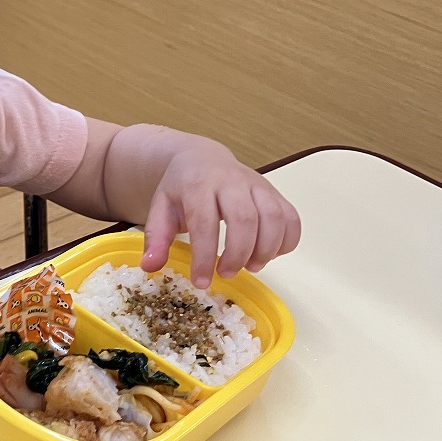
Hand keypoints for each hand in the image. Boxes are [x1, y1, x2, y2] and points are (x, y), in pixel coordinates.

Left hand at [140, 138, 300, 285]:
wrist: (200, 158)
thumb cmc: (181, 188)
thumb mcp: (160, 209)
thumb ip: (156, 237)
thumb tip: (150, 267)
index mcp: (198, 184)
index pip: (204, 221)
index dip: (204, 255)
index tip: (201, 282)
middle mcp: (231, 180)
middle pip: (244, 218)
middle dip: (238, 253)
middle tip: (226, 274)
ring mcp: (256, 184)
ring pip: (273, 217)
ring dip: (265, 249)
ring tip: (250, 267)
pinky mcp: (274, 192)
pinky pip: (291, 217)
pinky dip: (286, 241)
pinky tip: (269, 254)